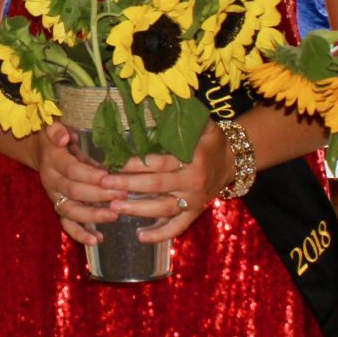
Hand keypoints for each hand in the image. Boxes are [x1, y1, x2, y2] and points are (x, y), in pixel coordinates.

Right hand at [33, 124, 119, 245]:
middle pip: (74, 192)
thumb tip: (64, 137)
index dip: (91, 176)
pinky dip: (80, 235)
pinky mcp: (59, 208)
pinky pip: (67, 225)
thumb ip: (58, 131)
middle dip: (99, 195)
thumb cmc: (56, 140)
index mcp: (53, 161)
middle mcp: (51, 182)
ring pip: (70, 211)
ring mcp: (54, 197)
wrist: (41, 152)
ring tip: (114, 216)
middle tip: (122, 195)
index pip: (72, 171)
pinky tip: (97, 240)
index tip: (111, 178)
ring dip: (92, 216)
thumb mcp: (54, 128)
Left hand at [99, 119, 226, 242]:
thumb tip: (159, 99)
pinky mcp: (195, 213)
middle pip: (156, 187)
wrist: (233, 161)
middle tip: (104, 184)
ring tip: (114, 206)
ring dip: (137, 210)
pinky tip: (139, 236)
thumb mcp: (202, 124)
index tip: (115, 163)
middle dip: (128, 185)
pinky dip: (159, 235)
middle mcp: (192, 183)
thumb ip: (183, 115)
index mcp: (193, 160)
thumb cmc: (210, 139)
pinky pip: (177, 227)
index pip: (159, 163)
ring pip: (162, 209)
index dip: (136, 164)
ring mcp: (194, 201)